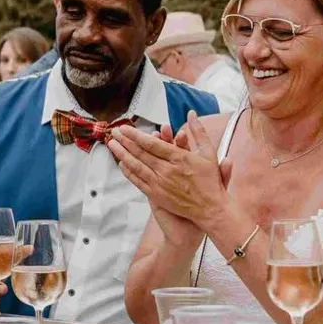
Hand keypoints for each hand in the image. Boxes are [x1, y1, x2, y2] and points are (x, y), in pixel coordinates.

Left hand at [108, 112, 228, 229]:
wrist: (210, 209)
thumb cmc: (210, 181)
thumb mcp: (209, 152)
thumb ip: (198, 131)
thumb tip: (192, 113)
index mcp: (178, 158)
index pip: (151, 144)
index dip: (136, 135)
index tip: (125, 128)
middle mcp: (166, 170)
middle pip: (140, 153)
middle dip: (125, 141)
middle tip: (114, 132)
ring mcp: (160, 184)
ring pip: (136, 166)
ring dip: (122, 154)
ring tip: (112, 144)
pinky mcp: (157, 195)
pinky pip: (138, 181)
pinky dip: (129, 172)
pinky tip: (122, 164)